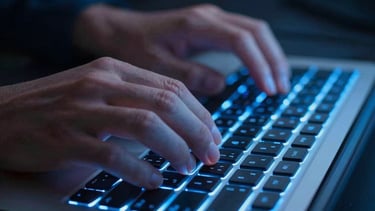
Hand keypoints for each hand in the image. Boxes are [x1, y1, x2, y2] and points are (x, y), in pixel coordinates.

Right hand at [0, 57, 220, 188]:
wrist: (1, 115)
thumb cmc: (56, 106)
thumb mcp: (98, 90)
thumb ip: (135, 100)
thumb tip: (180, 124)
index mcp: (114, 69)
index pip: (171, 87)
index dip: (200, 114)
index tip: (213, 135)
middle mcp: (100, 82)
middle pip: (166, 104)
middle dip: (197, 132)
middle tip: (211, 155)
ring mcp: (82, 109)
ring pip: (146, 125)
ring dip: (176, 149)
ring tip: (188, 167)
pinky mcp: (65, 138)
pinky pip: (114, 155)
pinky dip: (140, 170)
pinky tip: (154, 180)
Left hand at [74, 4, 289, 95]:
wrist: (120, 31)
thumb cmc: (134, 46)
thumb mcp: (157, 65)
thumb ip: (189, 75)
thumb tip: (221, 84)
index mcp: (196, 25)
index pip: (241, 40)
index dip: (258, 65)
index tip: (268, 89)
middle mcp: (208, 17)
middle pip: (256, 31)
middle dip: (273, 60)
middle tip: (280, 88)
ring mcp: (212, 20)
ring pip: (255, 31)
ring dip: (270, 56)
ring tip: (279, 82)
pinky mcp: (211, 28)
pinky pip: (244, 36)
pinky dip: (258, 53)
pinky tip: (262, 70)